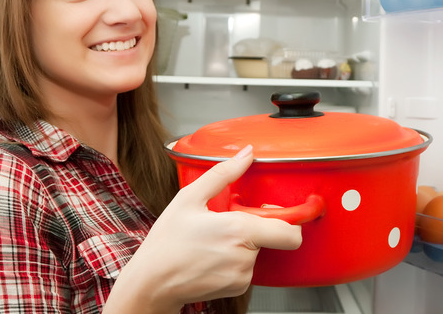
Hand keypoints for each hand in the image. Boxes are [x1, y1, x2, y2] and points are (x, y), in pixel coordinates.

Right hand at [104, 145, 301, 313]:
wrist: (152, 282)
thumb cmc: (166, 242)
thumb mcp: (189, 198)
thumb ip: (223, 173)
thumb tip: (246, 153)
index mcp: (239, 230)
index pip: (290, 233)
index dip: (290, 221)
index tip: (278, 212)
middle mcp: (245, 256)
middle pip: (272, 238)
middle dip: (258, 229)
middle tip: (231, 222)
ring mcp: (242, 276)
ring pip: (258, 253)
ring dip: (244, 245)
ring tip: (214, 240)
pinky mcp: (236, 288)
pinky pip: (246, 268)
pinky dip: (235, 260)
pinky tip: (212, 255)